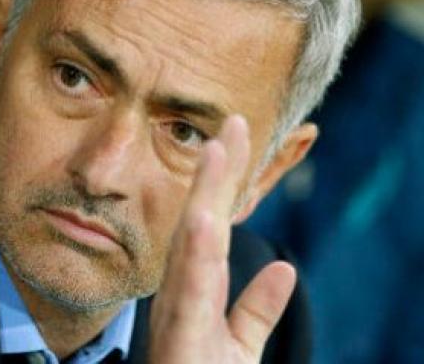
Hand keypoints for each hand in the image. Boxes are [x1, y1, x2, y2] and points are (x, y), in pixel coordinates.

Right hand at [148, 115, 296, 362]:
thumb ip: (255, 309)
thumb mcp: (237, 349)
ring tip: (217, 154)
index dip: (224, 184)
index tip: (236, 138)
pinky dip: (194, 260)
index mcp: (197, 297)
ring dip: (203, 201)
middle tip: (233, 123)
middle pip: (201, 227)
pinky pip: (187, 301)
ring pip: (191, 253)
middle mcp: (183, 302)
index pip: (212, 230)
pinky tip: (203, 223)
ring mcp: (179, 323)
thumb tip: (285, 269)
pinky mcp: (178, 347)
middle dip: (216, 176)